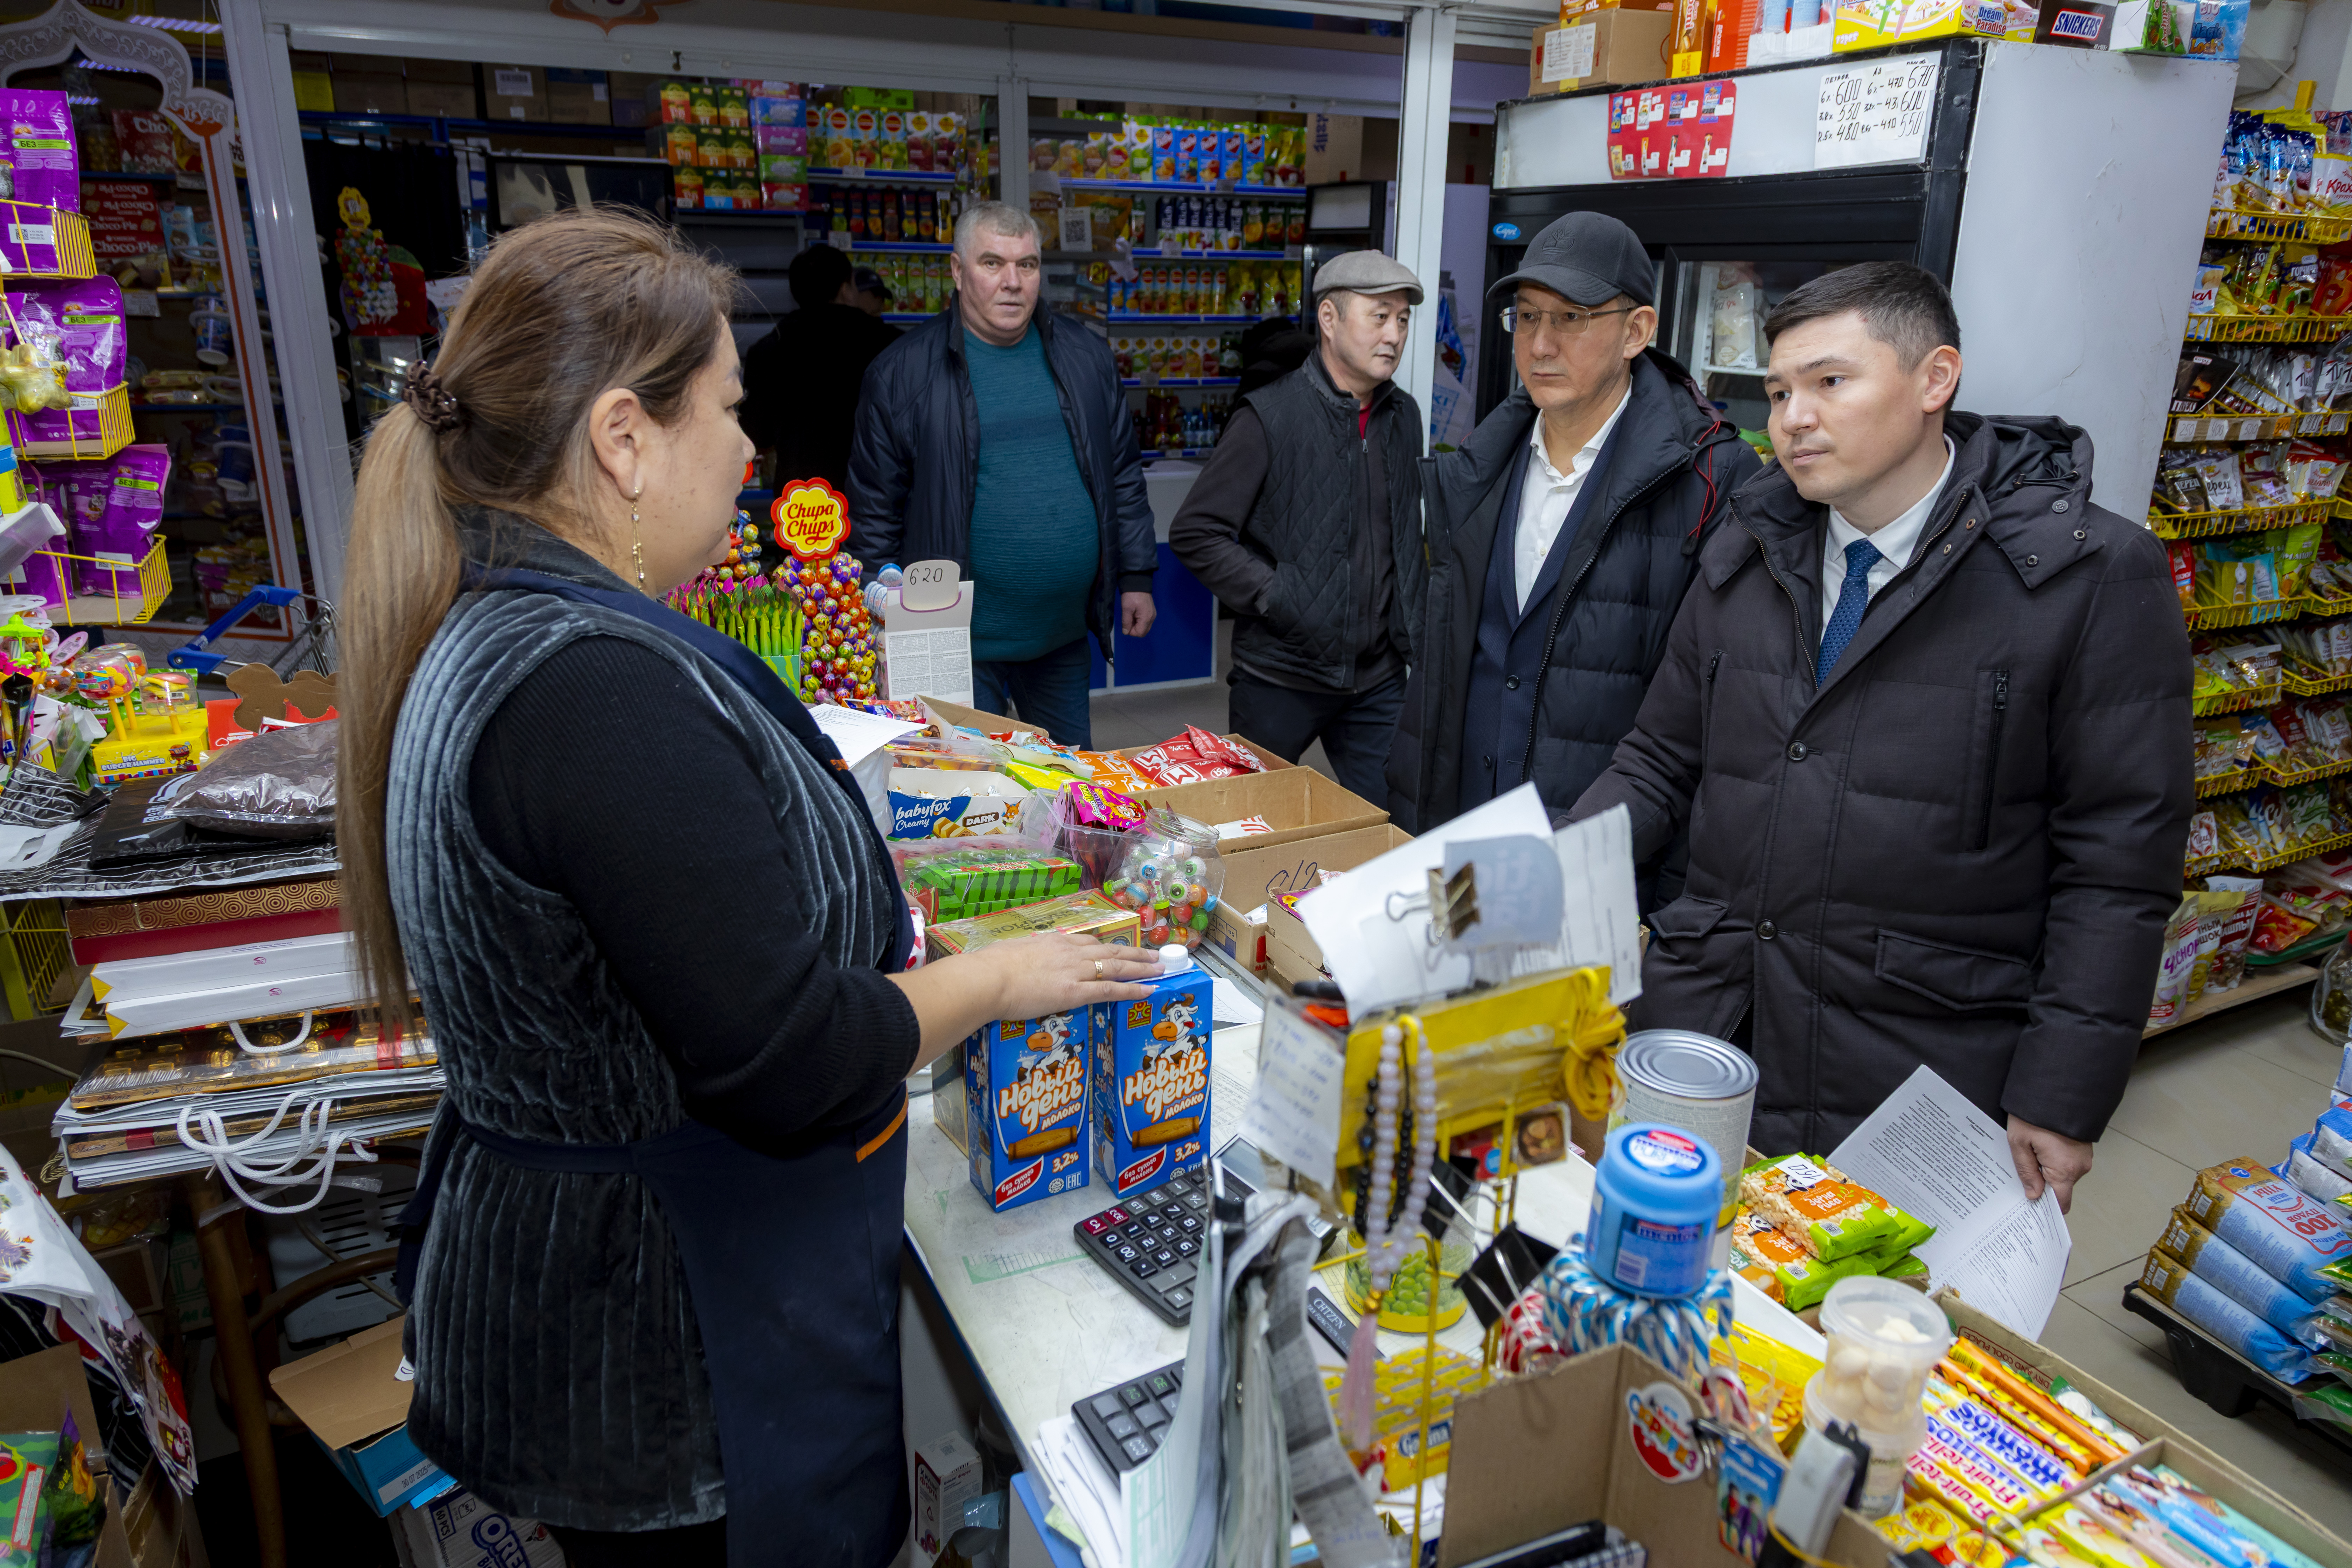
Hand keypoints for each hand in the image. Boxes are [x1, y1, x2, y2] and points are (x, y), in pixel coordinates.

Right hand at [981, 931, 1163, 1020]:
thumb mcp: (1011, 952)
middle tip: (1154, 954)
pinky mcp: (1075, 992)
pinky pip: (1111, 990)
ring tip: (1160, 968)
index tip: (1119, 948)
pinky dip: (1132, 989)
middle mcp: (1069, 952)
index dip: (1107, 946)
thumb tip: (1020, 959)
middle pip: (1109, 950)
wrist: (988, 979)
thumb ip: (1024, 955)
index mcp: (1053, 942)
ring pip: (1116, 966)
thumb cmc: (990, 967)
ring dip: (1141, 967)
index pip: (1087, 942)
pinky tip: (1148, 989)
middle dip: (1134, 953)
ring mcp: (1075, 971)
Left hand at [1121, 591, 1156, 637]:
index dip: (1131, 632)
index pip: (1140, 633)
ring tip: (1131, 616)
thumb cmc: (1131, 595)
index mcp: (1146, 618)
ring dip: (1137, 625)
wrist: (1138, 582)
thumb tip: (1126, 632)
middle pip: (1143, 631)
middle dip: (1134, 629)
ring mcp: (1153, 614)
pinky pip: (1146, 621)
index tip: (1126, 624)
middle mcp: (1152, 618)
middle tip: (1128, 620)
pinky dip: (1140, 621)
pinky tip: (1135, 614)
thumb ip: (1126, 621)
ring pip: (1145, 627)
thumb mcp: (1126, 608)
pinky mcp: (1151, 611)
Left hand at [2006, 1115, 2093, 1213]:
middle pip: (2060, 1188)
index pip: (2060, 1202)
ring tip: (2030, 1154)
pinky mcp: (2083, 1149)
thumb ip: (2026, 1171)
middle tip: (2023, 1171)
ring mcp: (2084, 1157)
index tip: (2030, 1204)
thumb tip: (2034, 1195)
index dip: (2045, 1206)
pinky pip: (2068, 1163)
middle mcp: (2079, 1167)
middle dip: (2042, 1184)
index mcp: (2064, 1170)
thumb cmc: (2034, 1113)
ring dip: (2047, 1169)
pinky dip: (2055, 1160)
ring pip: (2063, 1175)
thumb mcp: (2019, 1142)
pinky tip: (2040, 1148)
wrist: (2056, 1087)